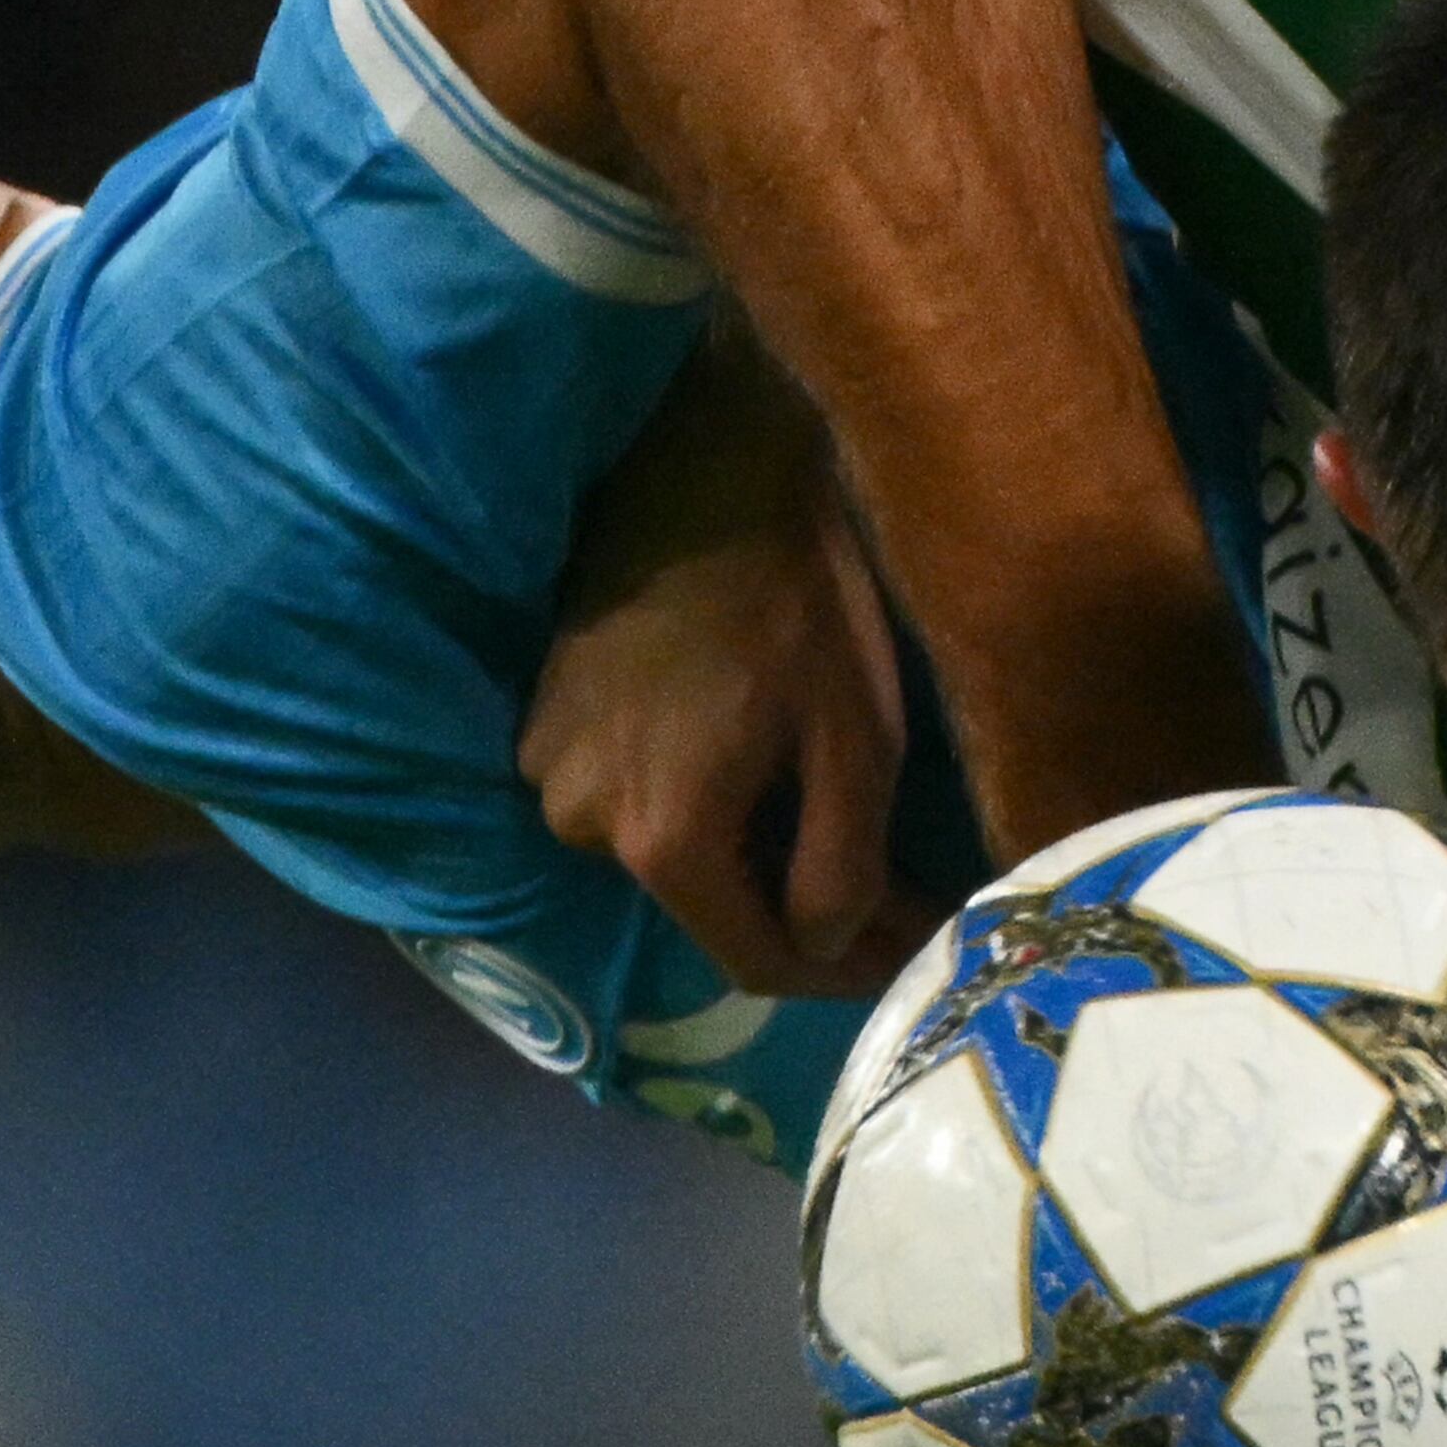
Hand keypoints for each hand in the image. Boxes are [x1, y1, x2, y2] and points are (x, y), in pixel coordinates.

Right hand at [523, 342, 933, 1000]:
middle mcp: (581, 823)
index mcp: (661, 837)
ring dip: (745, 855)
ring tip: (825, 835)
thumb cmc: (799, 595)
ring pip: (669, 856)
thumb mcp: (856, 738)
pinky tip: (753, 775)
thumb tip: (828, 948)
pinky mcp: (537, 723)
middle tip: (890, 899)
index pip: (754, 960)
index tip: (909, 959)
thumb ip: (842, 866)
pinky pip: (630, 799)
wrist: (704, 470)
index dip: (840, 976)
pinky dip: (695, 803)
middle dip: (799, 914)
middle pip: (710, 910)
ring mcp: (546, 770)